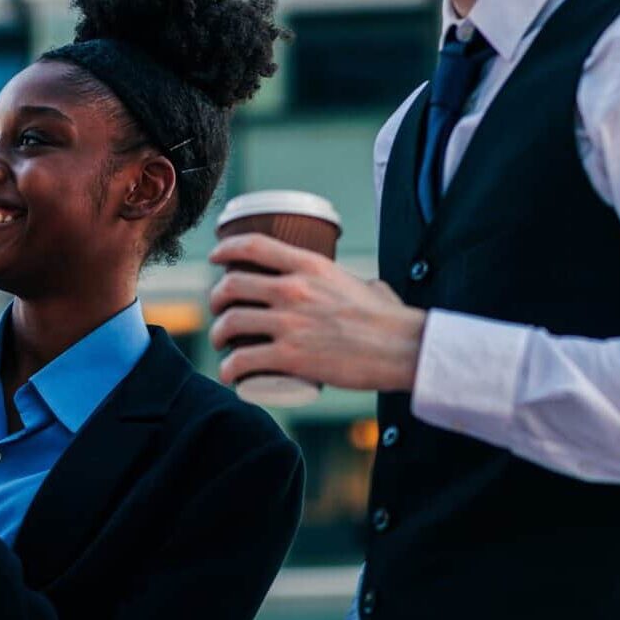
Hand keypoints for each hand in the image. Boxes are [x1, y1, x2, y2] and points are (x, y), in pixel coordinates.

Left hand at [208, 235, 427, 393]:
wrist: (403, 349)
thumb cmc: (391, 320)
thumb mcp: (365, 285)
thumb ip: (353, 282)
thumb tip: (360, 288)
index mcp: (310, 265)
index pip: (253, 245)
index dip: (225, 248)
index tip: (215, 257)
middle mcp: (293, 289)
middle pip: (232, 285)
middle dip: (216, 297)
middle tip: (219, 309)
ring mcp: (289, 323)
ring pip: (230, 323)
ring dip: (217, 334)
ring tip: (221, 342)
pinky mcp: (289, 357)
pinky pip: (242, 361)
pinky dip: (228, 369)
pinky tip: (228, 374)